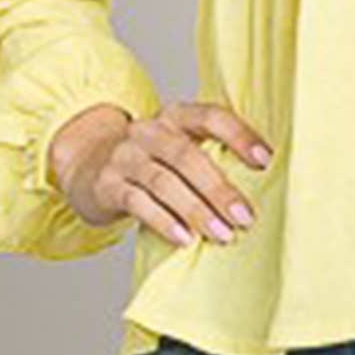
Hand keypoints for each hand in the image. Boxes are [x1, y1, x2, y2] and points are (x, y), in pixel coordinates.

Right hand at [48, 99, 272, 246]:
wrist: (88, 166)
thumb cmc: (151, 161)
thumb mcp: (176, 147)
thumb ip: (208, 156)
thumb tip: (259, 188)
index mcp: (175, 116)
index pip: (210, 116)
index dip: (239, 135)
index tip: (265, 160)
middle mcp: (148, 131)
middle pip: (186, 155)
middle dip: (219, 188)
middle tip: (244, 217)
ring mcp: (124, 157)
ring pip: (164, 182)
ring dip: (196, 210)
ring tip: (222, 234)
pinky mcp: (107, 185)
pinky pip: (137, 203)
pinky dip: (164, 221)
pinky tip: (185, 239)